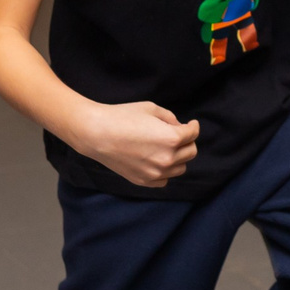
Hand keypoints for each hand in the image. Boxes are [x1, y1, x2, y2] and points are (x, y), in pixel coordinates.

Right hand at [76, 101, 199, 186]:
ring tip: (168, 148)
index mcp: (171, 139)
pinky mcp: (143, 181)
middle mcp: (166, 159)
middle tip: (180, 135)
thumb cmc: (122, 116)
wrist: (96, 133)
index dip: (193, 126)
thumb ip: (170, 118)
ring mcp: (155, 173)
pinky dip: (165, 171)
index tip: (191, 124)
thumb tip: (178, 127)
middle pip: (190, 152)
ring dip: (178, 157)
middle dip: (188, 142)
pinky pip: (164, 179)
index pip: (192, 134)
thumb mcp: (151, 109)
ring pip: (180, 168)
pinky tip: (158, 161)